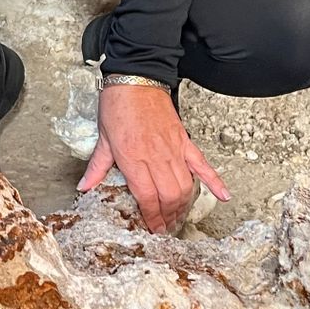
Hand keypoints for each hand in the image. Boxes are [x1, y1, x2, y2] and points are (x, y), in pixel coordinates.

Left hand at [77, 83, 229, 233]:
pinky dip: (214, 181)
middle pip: (168, 196)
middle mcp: (155, 157)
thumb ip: (97, 167)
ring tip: (179, 217)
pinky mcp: (184, 141)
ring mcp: (173, 149)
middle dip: (168, 217)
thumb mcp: (102, 138)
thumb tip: (85, 186)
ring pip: (185, 186)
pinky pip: (202, 165)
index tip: (153, 229)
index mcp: (133, 158)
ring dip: (184, 206)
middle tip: (166, 227)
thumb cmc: (118, 105)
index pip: (147, 197)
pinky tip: (224, 196)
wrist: (135, 79)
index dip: (152, 217)